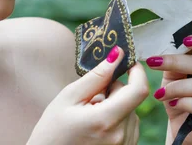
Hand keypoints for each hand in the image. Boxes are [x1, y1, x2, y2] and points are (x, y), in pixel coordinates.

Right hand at [28, 46, 147, 144]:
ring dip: (115, 106)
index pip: (138, 90)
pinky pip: (129, 126)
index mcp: (106, 120)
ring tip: (90, 116)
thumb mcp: (68, 98)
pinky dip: (117, 120)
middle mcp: (120, 136)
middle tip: (91, 97)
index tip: (127, 62)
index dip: (137, 71)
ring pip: (131, 112)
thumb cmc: (53, 131)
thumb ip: (95, 76)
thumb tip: (116, 55)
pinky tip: (97, 127)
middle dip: (114, 91)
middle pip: (131, 99)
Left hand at [146, 34, 191, 144]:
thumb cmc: (182, 97)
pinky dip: (185, 103)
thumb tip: (172, 44)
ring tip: (160, 92)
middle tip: (154, 62)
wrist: (183, 130)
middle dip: (176, 62)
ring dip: (177, 87)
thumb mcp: (176, 76)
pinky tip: (172, 103)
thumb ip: (177, 61)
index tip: (186, 39)